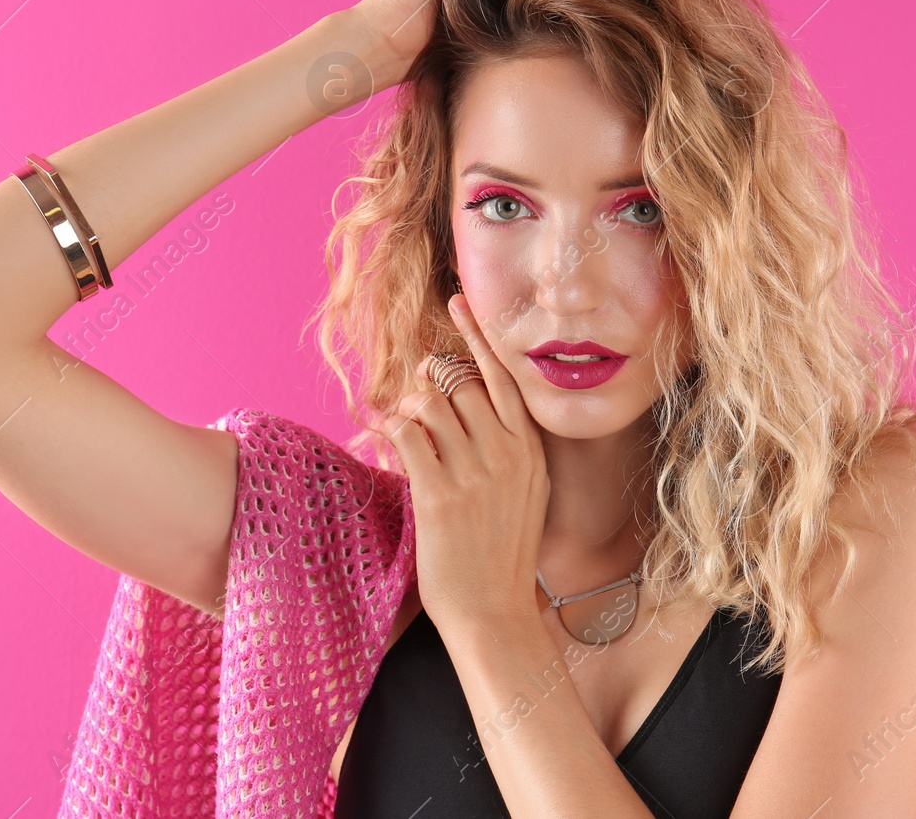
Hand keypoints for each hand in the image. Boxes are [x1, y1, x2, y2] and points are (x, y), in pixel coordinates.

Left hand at [371, 293, 550, 640]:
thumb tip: (469, 408)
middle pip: (460, 384)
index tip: (456, 301)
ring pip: (430, 404)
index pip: (502, 376)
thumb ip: (506, 449)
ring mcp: (474, 474)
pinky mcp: (438, 495)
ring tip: (406, 423)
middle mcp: (506, 454)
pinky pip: (407, 435)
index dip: (476, 335)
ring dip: (409, 405)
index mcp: (530, 450)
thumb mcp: (525, 493)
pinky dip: (390, 426)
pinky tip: (385, 432)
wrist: (494, 612)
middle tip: (417, 389)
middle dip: (430, 378)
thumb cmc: (503, 554)